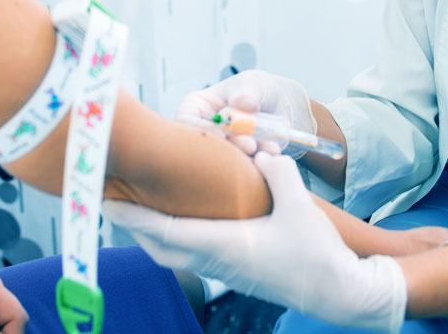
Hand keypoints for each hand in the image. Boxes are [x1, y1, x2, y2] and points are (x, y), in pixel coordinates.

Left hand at [103, 153, 406, 332]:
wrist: (341, 293)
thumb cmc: (318, 254)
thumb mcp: (300, 204)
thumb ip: (276, 172)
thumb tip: (262, 154)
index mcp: (224, 246)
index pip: (165, 231)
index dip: (134, 216)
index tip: (106, 202)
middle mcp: (218, 261)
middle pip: (161, 248)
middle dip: (135, 226)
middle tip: (115, 202)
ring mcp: (227, 270)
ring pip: (176, 254)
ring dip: (154, 234)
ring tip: (141, 209)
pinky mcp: (239, 272)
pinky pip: (193, 255)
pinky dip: (175, 238)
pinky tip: (182, 220)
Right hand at [175, 70, 318, 157]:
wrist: (283, 106)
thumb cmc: (259, 89)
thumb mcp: (253, 83)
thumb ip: (246, 92)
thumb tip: (241, 103)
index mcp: (197, 108)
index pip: (186, 121)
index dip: (201, 129)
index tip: (222, 133)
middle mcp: (204, 130)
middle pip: (204, 145)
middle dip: (228, 147)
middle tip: (250, 145)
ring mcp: (221, 149)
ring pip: (224, 160)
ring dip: (246, 157)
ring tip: (268, 148)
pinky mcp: (237, 164)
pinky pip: (243, 168)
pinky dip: (259, 162)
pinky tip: (273, 152)